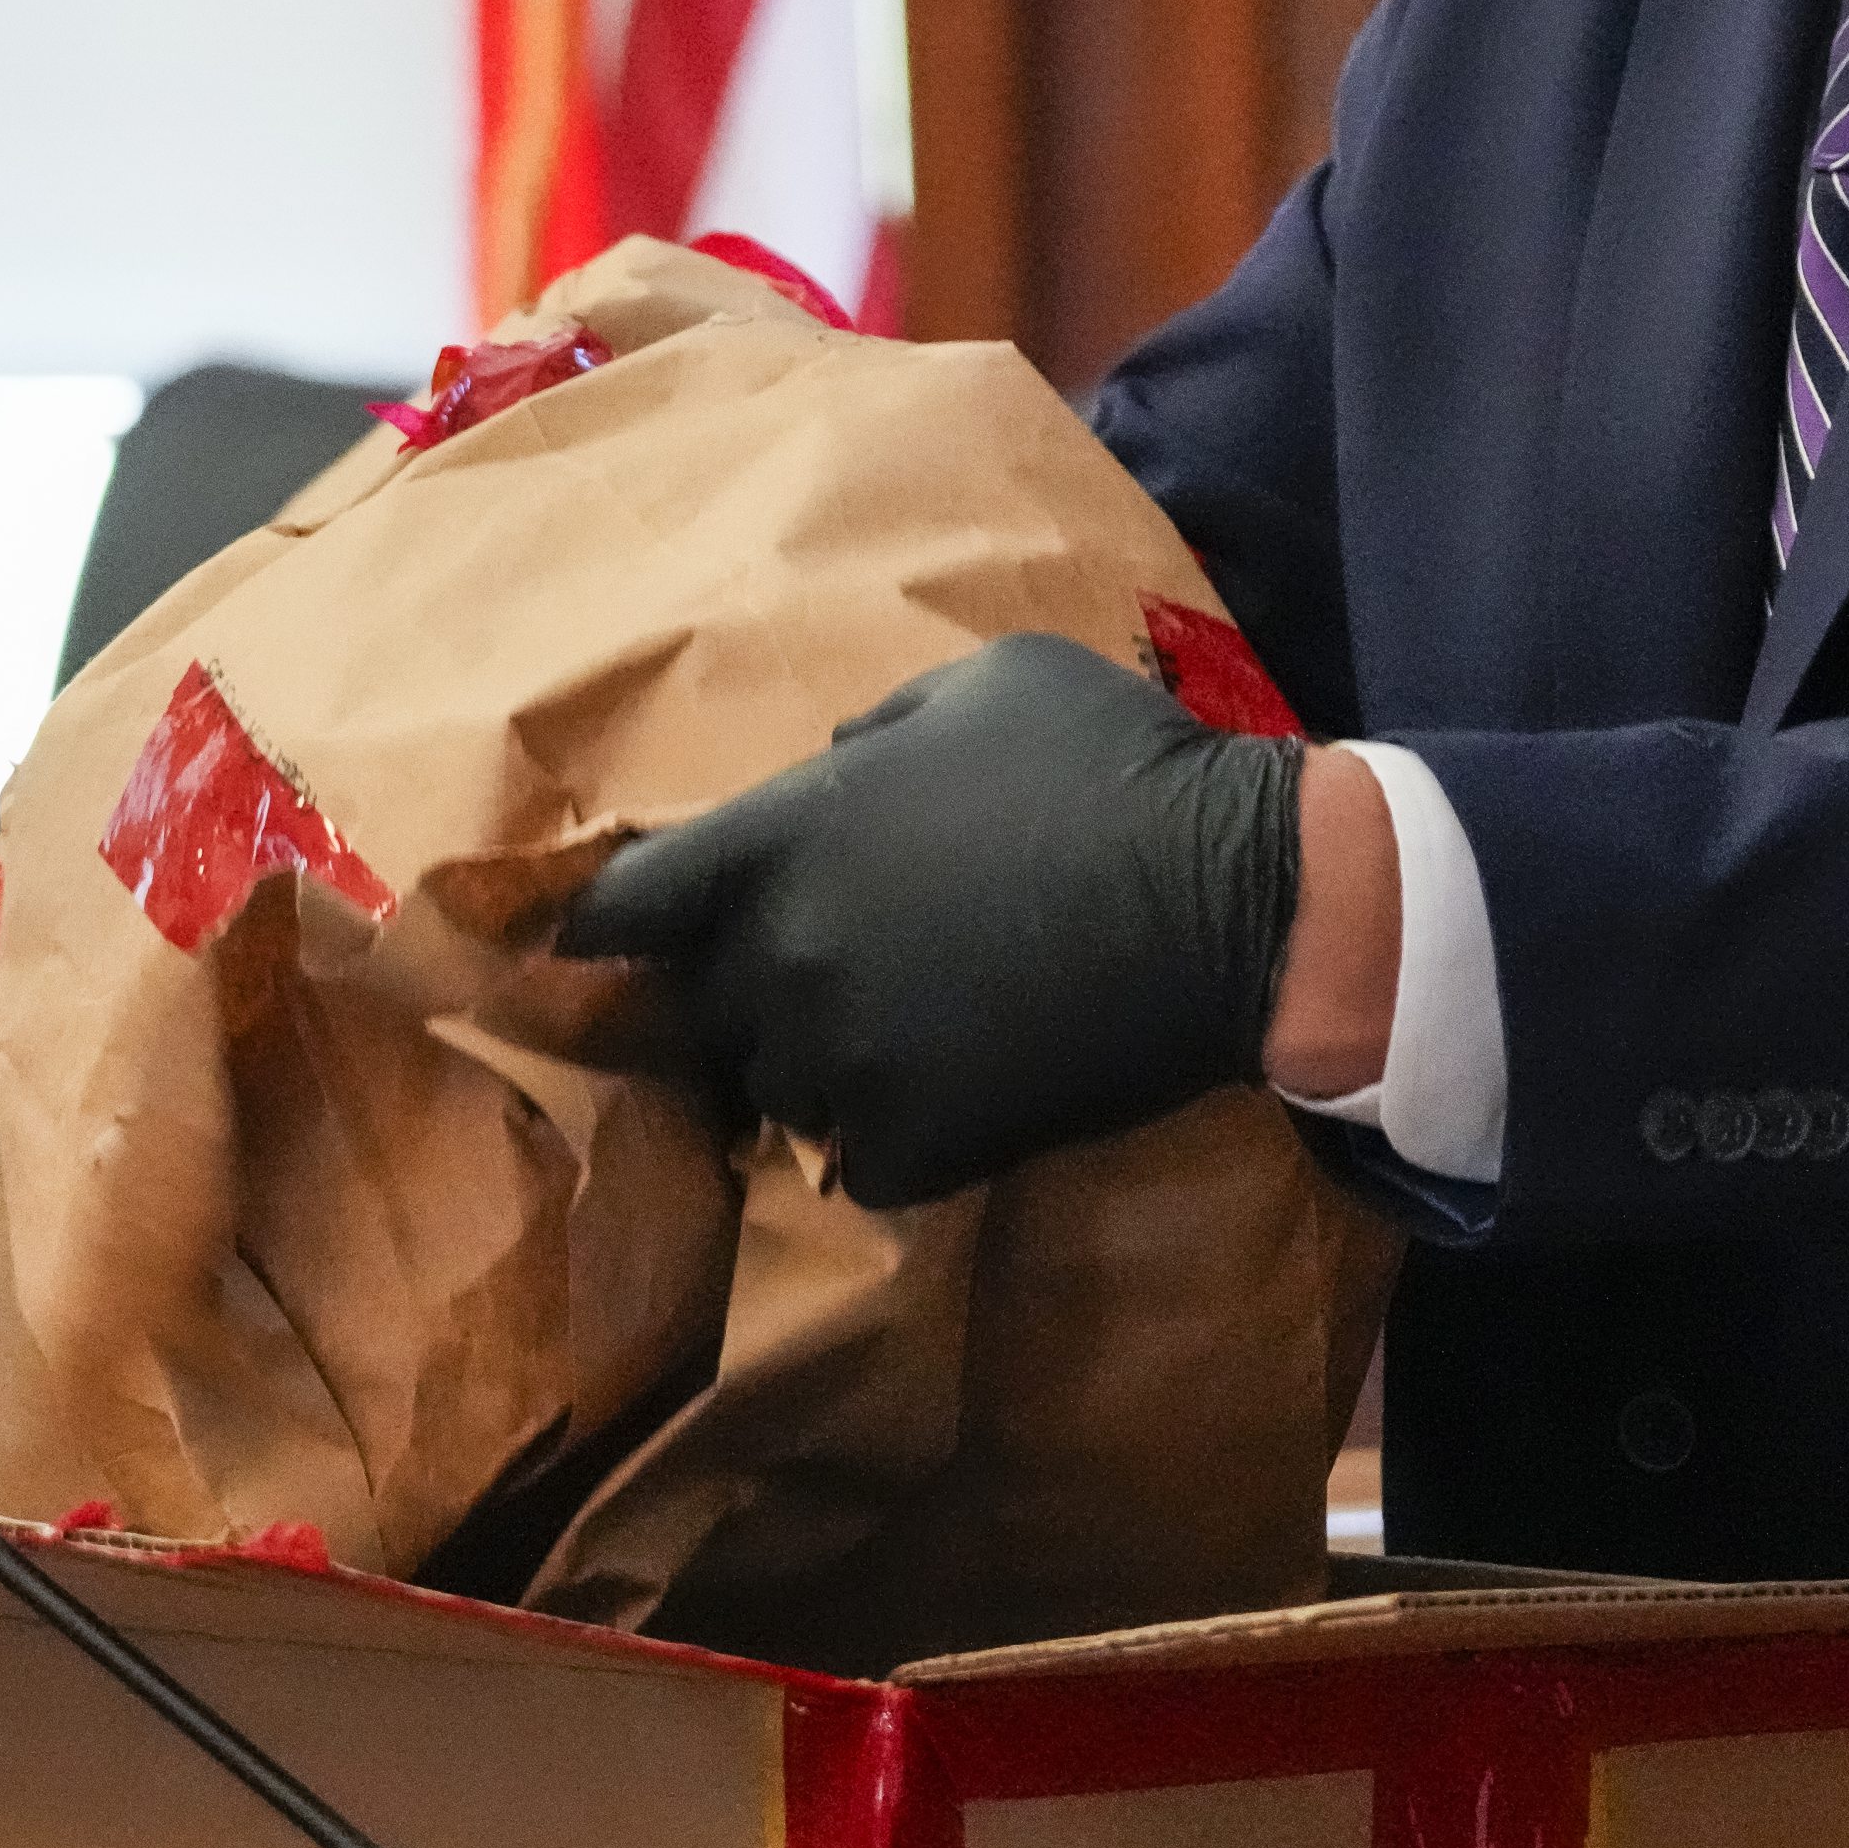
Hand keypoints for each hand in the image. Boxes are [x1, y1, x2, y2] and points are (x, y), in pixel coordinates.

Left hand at [551, 632, 1301, 1207]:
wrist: (1238, 898)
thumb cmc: (1116, 762)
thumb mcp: (988, 685)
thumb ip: (877, 734)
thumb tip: (833, 771)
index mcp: (779, 838)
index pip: (616, 908)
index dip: (611, 927)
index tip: (620, 943)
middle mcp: (781, 956)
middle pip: (696, 1010)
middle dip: (744, 993)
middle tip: (828, 977)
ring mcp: (843, 1061)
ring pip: (776, 1090)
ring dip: (820, 1068)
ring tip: (905, 1039)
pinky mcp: (913, 1144)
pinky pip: (854, 1162)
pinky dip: (890, 1140)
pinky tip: (953, 1099)